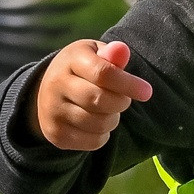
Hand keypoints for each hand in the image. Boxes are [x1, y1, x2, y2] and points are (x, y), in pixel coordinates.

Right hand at [33, 39, 152, 151]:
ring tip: (108, 110)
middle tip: (123, 100)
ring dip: (113, 119)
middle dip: (121, 102)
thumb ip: (112, 55)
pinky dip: (104, 135)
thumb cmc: (83, 69)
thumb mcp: (95, 54)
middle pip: (100, 100)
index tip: (146, 92)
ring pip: (99, 124)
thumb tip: (122, 51)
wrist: (47, 91)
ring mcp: (53, 110)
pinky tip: (97, 123)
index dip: (129, 84)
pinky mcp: (55, 133)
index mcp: (70, 60)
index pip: (103, 73)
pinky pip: (94, 141)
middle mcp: (56, 84)